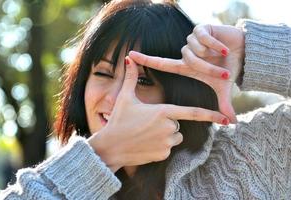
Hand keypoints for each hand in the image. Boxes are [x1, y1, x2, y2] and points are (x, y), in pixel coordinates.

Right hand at [88, 56, 227, 171]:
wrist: (110, 148)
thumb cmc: (118, 121)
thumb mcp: (125, 98)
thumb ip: (131, 77)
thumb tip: (129, 58)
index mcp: (162, 111)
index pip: (193, 112)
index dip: (211, 115)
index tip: (225, 118)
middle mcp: (168, 127)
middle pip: (178, 123)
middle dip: (169, 121)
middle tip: (148, 123)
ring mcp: (166, 143)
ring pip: (175, 136)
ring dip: (166, 134)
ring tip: (146, 133)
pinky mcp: (163, 156)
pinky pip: (168, 148)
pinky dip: (161, 146)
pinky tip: (145, 144)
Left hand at [129, 24, 244, 122]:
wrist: (244, 52)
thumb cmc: (230, 68)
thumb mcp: (223, 87)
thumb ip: (223, 104)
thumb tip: (232, 123)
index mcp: (186, 66)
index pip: (162, 63)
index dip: (146, 60)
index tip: (130, 55)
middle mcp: (186, 53)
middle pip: (188, 59)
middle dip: (207, 67)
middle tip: (224, 73)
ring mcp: (193, 40)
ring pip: (194, 48)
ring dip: (211, 55)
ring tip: (222, 55)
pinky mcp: (201, 28)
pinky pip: (202, 37)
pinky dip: (215, 44)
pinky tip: (224, 47)